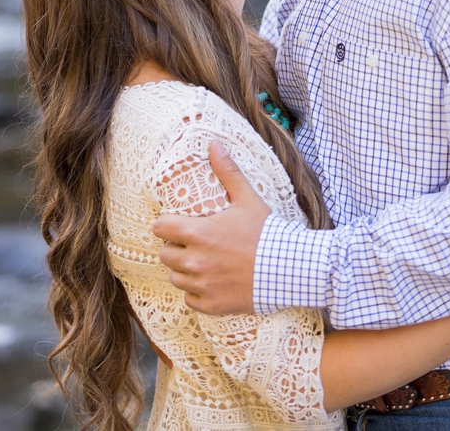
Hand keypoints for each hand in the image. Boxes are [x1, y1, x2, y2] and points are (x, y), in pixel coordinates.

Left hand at [151, 140, 270, 315]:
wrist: (289, 267)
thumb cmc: (268, 232)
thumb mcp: (248, 198)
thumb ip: (228, 172)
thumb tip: (214, 144)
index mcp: (198, 234)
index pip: (160, 228)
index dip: (167, 225)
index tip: (177, 225)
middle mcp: (194, 261)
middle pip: (165, 255)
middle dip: (176, 248)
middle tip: (195, 244)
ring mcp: (202, 285)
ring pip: (175, 278)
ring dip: (184, 271)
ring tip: (203, 263)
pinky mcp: (211, 304)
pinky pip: (190, 299)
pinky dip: (197, 292)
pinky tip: (213, 282)